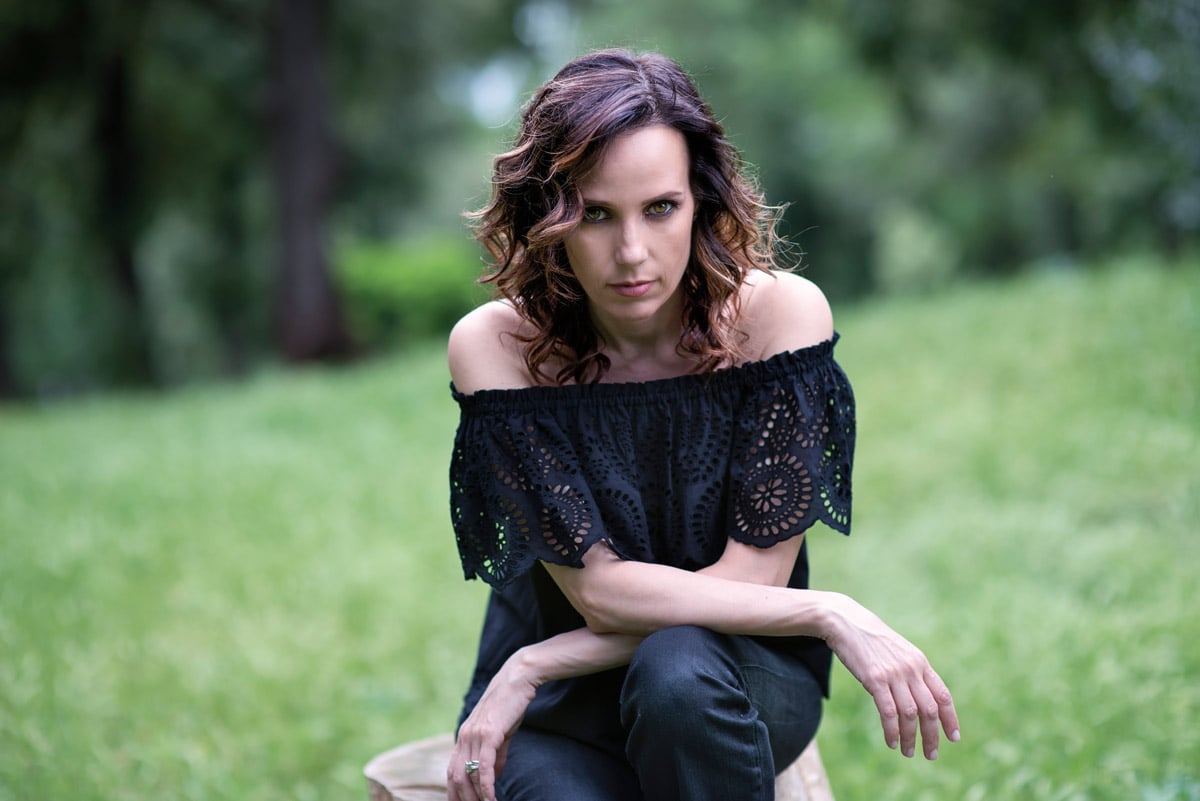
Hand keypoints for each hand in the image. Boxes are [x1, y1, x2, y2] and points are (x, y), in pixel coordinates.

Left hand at [447, 655, 538, 800]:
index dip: (454, 791)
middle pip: (456, 776)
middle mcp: (464, 736)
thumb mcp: (501, 733)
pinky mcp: (489, 733)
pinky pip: (484, 766)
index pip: (452, 770)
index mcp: (464, 736)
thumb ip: (496, 754)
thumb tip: (493, 775)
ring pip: (469, 774)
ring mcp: (475, 734)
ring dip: (476, 796)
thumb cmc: (510, 704)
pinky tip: (491, 797)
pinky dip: (487, 785)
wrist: (518, 678)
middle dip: (463, 798)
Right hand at [823, 593, 959, 759]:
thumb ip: (911, 672)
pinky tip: (891, 741)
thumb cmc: (870, 639)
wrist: (845, 621)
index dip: (950, 719)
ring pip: (910, 714)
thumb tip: (920, 697)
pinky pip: (888, 712)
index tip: (953, 738)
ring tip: (907, 752)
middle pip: (929, 709)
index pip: (943, 695)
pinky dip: (892, 731)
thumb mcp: (898, 652)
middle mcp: (911, 669)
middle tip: (930, 754)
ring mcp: (893, 674)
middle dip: (931, 736)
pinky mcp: (874, 678)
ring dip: (910, 738)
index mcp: (920, 662)